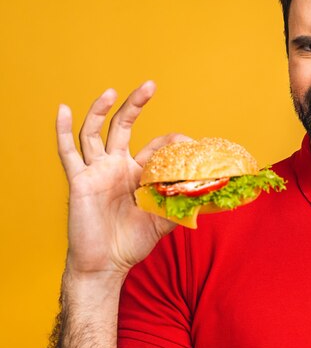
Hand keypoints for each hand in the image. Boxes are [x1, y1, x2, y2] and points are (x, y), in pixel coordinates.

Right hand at [57, 81, 186, 276]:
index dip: (173, 142)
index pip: (156, 146)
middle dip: (135, 105)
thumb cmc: (133, 242)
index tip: (191, 142)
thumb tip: (210, 196)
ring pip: (95, 132)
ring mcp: (97, 171)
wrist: (107, 263)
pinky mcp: (80, 180)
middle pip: (124, 127)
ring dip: (101, 110)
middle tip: (150, 85)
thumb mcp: (165, 220)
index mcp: (138, 173)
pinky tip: (64, 110)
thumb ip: (182, 205)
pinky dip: (63, 130)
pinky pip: (68, 152)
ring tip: (113, 91)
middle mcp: (117, 166)